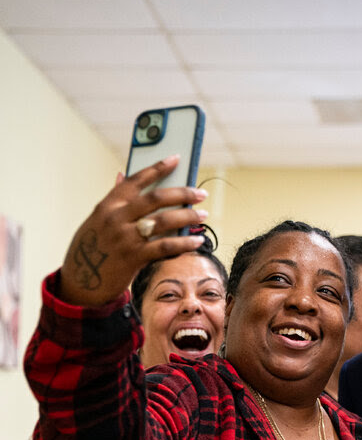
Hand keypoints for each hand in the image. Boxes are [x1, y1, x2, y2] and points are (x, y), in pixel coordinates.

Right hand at [59, 155, 208, 305]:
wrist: (80, 282)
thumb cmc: (94, 248)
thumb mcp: (98, 220)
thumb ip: (114, 200)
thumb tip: (122, 175)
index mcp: (108, 204)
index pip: (136, 179)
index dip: (158, 167)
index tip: (177, 158)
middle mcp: (116, 217)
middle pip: (156, 198)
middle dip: (182, 193)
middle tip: (201, 194)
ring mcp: (125, 237)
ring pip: (164, 221)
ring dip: (188, 216)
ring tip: (203, 215)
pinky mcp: (133, 257)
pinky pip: (165, 246)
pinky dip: (184, 243)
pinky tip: (197, 241)